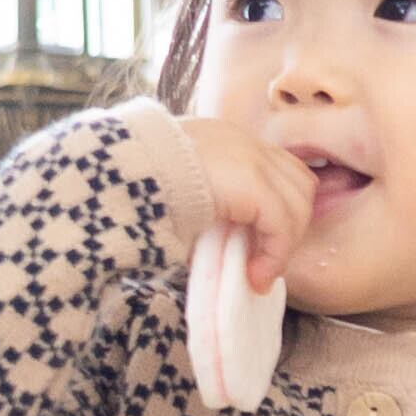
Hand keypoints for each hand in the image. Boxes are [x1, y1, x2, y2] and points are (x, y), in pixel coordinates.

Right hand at [123, 102, 315, 299]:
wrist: (116, 177)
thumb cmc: (132, 189)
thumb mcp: (176, 191)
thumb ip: (211, 203)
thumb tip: (231, 242)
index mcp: (224, 139)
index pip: (279, 168)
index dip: (280, 208)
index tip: (259, 243)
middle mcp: (242, 141)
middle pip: (300, 182)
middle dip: (290, 224)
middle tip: (263, 258)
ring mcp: (250, 157)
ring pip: (299, 204)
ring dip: (283, 243)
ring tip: (257, 271)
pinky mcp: (251, 181)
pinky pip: (282, 224)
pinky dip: (274, 255)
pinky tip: (254, 275)